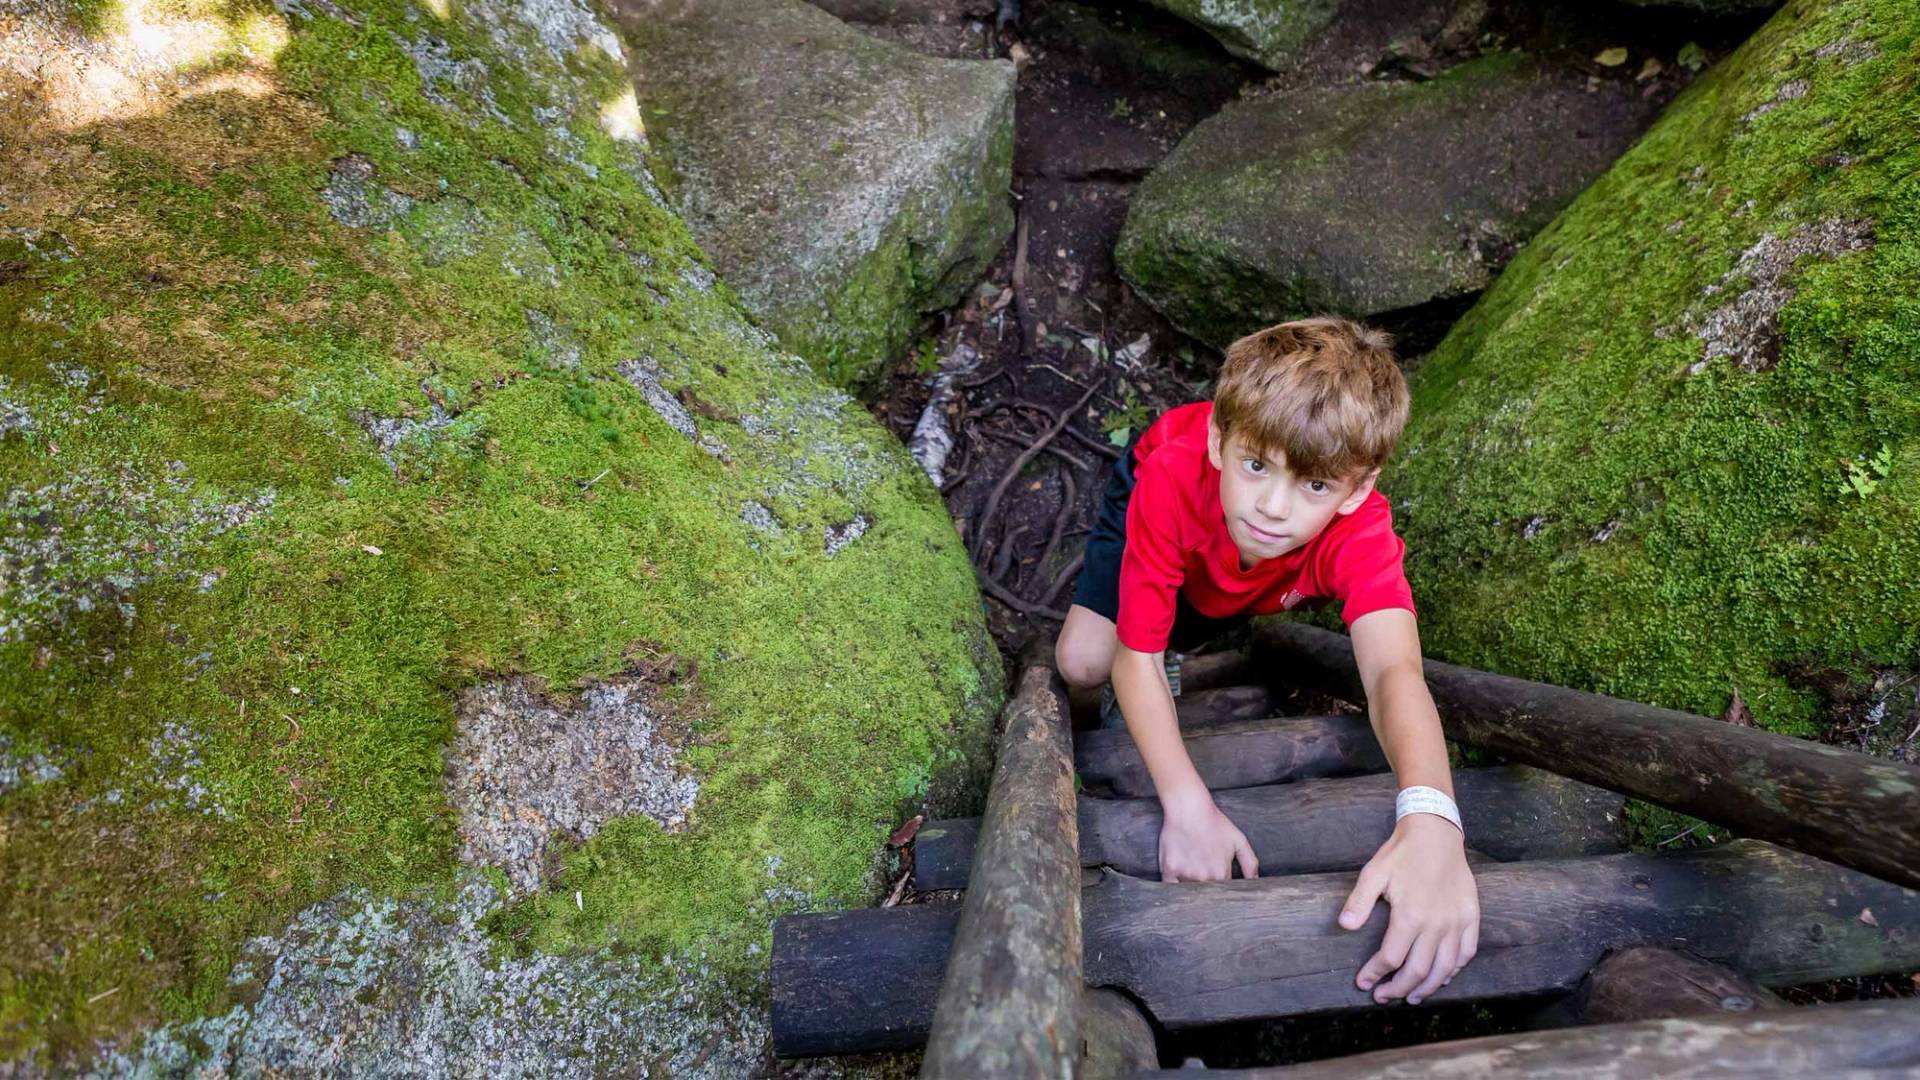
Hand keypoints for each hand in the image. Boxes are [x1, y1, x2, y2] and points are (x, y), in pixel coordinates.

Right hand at [1157, 788, 1258, 882]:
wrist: (1189, 808)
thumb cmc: (1214, 822)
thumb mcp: (1239, 841)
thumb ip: (1250, 864)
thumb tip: (1255, 882)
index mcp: (1220, 874)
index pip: (1223, 892)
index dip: (1222, 888)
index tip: (1219, 880)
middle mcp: (1203, 878)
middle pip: (1206, 894)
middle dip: (1207, 889)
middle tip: (1205, 871)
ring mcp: (1184, 874)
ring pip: (1189, 891)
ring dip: (1191, 886)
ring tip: (1193, 867)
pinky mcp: (1168, 869)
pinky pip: (1171, 886)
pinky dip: (1174, 885)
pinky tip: (1179, 874)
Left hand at [1337, 813, 1478, 1004]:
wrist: (1436, 832)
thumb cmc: (1402, 853)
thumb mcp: (1373, 872)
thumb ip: (1359, 902)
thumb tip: (1345, 926)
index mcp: (1410, 915)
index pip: (1391, 958)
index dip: (1375, 975)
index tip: (1363, 983)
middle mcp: (1436, 924)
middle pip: (1418, 971)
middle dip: (1398, 989)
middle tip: (1384, 997)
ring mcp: (1457, 922)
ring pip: (1444, 968)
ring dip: (1427, 988)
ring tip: (1412, 997)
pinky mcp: (1471, 916)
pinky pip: (1467, 952)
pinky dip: (1455, 970)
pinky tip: (1443, 976)